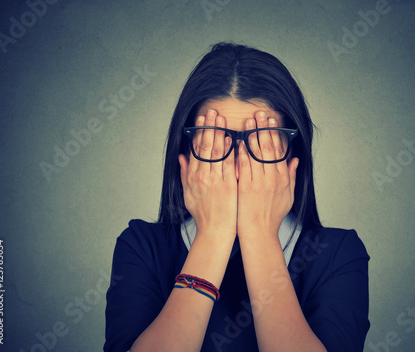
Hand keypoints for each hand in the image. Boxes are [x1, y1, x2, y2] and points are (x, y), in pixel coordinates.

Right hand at [179, 109, 236, 239]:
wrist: (215, 231)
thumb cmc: (203, 214)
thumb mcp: (188, 194)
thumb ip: (185, 174)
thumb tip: (182, 157)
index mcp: (193, 177)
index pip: (196, 149)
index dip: (199, 132)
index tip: (202, 119)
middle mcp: (203, 177)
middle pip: (205, 147)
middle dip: (209, 127)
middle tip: (212, 112)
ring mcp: (216, 181)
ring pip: (217, 153)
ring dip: (219, 134)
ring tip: (221, 119)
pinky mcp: (229, 186)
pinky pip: (229, 164)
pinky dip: (230, 151)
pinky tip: (232, 139)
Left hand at [236, 110, 298, 238]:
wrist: (259, 232)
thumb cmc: (272, 216)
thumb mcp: (288, 196)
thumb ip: (291, 176)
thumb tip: (294, 159)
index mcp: (283, 178)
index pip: (279, 150)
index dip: (276, 133)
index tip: (272, 121)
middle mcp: (272, 178)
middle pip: (268, 147)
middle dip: (264, 128)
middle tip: (260, 114)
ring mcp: (258, 181)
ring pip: (255, 153)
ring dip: (252, 135)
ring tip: (249, 121)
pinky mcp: (245, 186)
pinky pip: (242, 165)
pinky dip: (240, 152)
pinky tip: (236, 141)